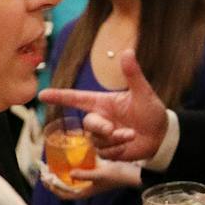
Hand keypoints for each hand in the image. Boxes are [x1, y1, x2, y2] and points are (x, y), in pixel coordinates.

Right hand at [39, 51, 169, 161]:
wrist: (162, 135)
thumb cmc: (151, 111)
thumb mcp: (143, 92)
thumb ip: (133, 74)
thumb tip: (127, 51)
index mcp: (103, 102)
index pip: (76, 98)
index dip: (59, 96)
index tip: (42, 95)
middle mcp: (101, 118)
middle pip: (88, 124)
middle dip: (100, 128)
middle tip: (113, 130)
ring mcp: (103, 135)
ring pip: (97, 140)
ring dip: (115, 139)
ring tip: (132, 135)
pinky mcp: (108, 150)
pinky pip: (105, 153)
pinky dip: (118, 149)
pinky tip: (130, 145)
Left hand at [40, 156, 141, 198]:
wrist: (133, 173)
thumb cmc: (118, 175)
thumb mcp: (101, 174)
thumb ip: (85, 174)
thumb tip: (70, 173)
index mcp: (86, 191)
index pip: (64, 194)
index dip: (53, 188)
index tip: (45, 178)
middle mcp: (86, 187)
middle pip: (65, 187)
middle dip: (53, 180)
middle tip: (45, 170)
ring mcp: (89, 181)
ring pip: (70, 180)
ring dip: (61, 174)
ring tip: (53, 164)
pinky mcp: (94, 173)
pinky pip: (77, 172)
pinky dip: (71, 168)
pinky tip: (69, 159)